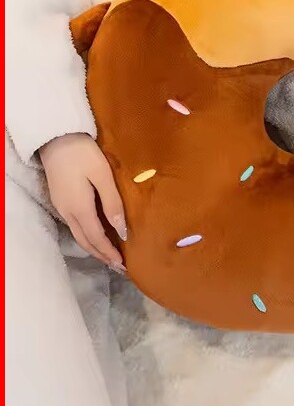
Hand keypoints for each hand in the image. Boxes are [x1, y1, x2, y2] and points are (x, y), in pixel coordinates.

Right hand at [39, 133, 126, 269]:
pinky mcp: (61, 200)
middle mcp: (68, 213)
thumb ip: (113, 203)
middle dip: (102, 255)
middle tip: (118, 266)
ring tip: (110, 255)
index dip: (109, 252)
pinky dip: (88, 236)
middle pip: (86, 241)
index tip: (123, 264)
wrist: (57, 139)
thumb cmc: (84, 155)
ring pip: (79, 235)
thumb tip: (122, 230)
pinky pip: (76, 226)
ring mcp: (62, 207)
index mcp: (79, 208)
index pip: (96, 238)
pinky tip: (98, 235)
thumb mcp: (103, 176)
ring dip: (94, 248)